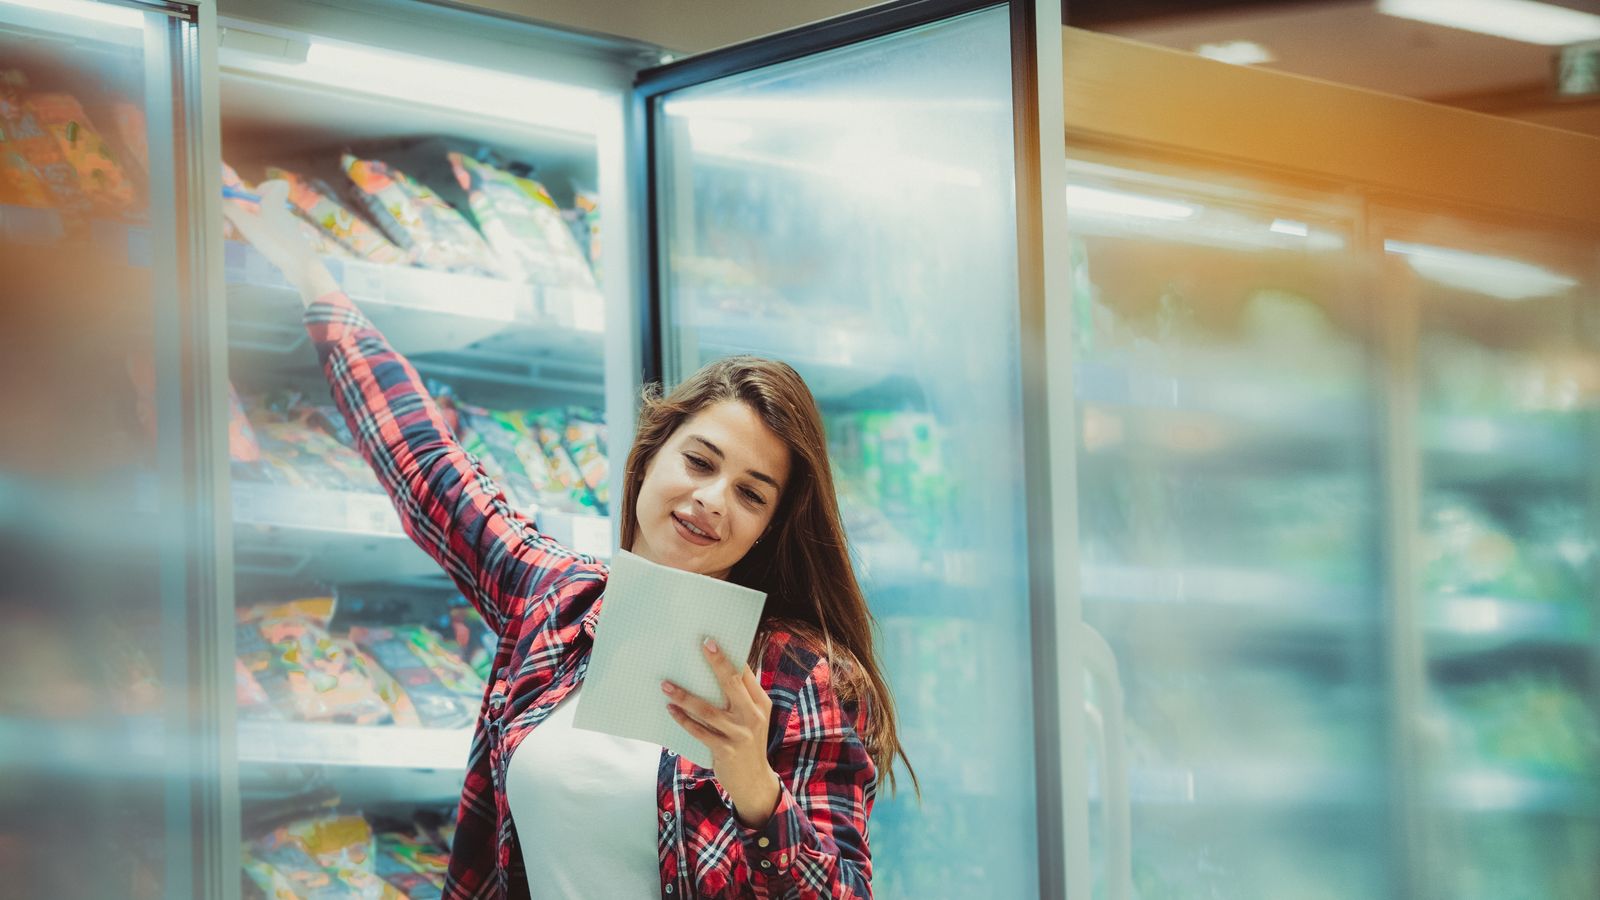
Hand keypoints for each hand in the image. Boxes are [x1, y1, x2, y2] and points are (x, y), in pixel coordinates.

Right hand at [222, 179, 337, 302]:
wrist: (300, 265)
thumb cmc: (274, 240)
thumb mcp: (247, 224)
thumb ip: (231, 209)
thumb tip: (219, 198)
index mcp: (276, 203)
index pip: (279, 185)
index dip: (264, 187)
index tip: (253, 199)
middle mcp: (284, 213)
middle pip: (267, 204)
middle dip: (250, 210)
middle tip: (240, 220)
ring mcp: (288, 228)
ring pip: (268, 220)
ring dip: (254, 225)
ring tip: (247, 235)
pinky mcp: (289, 242)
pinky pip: (273, 233)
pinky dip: (263, 236)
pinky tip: (259, 246)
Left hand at [662, 638, 780, 828]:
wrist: (754, 781)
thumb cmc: (748, 742)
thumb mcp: (754, 717)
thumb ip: (742, 697)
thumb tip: (721, 669)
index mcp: (760, 703)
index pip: (745, 674)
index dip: (729, 656)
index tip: (710, 642)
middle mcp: (752, 716)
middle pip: (731, 683)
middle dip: (716, 662)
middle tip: (701, 646)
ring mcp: (739, 734)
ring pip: (707, 710)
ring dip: (684, 696)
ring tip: (666, 684)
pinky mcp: (725, 750)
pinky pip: (699, 731)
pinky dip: (683, 720)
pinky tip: (671, 709)